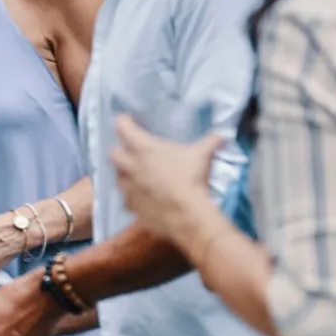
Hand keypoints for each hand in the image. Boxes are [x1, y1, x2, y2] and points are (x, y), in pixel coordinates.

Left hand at [110, 116, 221, 245]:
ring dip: (125, 175)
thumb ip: (210, 142)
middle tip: (131, 152)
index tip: (127, 121)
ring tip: (138, 176)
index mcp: (143, 148)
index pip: (123, 127)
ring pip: (118, 178)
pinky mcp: (131, 208)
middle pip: (113, 153)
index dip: (124, 122)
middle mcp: (130, 166)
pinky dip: (134, 198)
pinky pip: (128, 201)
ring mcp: (128, 189)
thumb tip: (221, 135)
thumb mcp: (202, 155)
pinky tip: (144, 198)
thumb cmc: (192, 178)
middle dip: (120, 151)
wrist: (187, 214)